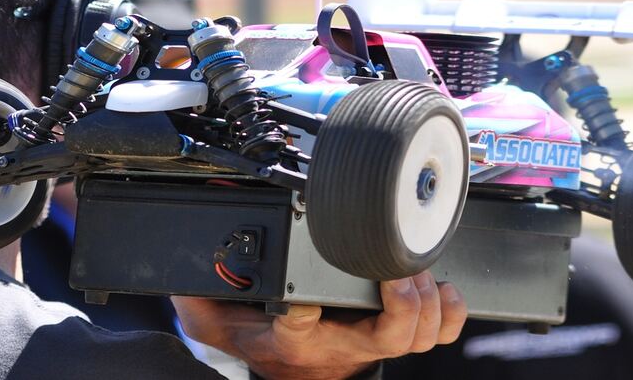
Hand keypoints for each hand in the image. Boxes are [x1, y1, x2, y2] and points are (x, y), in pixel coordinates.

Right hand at [172, 271, 465, 379]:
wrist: (284, 361)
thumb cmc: (258, 328)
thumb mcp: (216, 314)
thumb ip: (199, 293)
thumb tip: (183, 271)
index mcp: (290, 339)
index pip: (298, 325)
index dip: (305, 312)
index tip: (302, 299)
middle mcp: (337, 345)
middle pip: (385, 337)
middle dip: (399, 304)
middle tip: (393, 272)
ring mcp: (373, 343)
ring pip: (417, 337)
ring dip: (426, 305)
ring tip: (417, 273)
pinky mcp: (398, 335)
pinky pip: (439, 333)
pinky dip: (450, 312)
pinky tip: (445, 288)